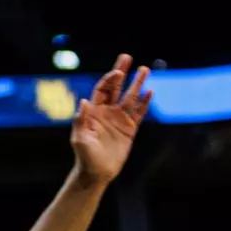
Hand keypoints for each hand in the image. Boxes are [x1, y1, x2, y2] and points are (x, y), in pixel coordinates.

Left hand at [71, 53, 151, 184]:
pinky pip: (139, 113)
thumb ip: (81, 120)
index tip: (118, 72)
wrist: (97, 172)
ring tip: (144, 69)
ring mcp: (119, 119)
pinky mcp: (130, 129)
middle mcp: (107, 112)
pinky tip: (150, 92)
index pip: (102, 90)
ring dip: (137, 83)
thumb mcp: (80, 138)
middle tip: (127, 57)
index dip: (109, 80)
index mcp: (93, 112)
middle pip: (116, 88)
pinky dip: (145, 102)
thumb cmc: (85, 156)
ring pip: (130, 97)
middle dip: (121, 72)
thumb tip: (84, 101)